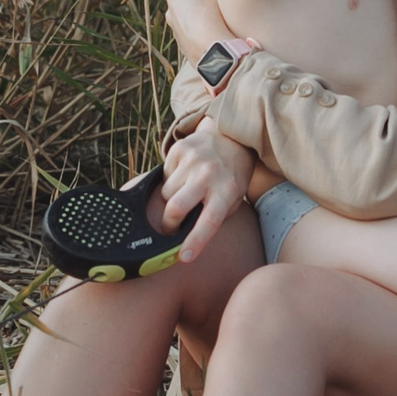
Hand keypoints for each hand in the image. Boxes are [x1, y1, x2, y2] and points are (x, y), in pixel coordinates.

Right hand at [158, 119, 256, 263]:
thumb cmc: (231, 177)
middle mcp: (209, 175)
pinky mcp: (180, 149)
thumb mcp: (233, 199)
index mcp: (227, 191)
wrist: (231, 138)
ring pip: (166, 193)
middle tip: (171, 227)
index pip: (210, 221)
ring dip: (171, 198)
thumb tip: (186, 237)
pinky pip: (163, 176)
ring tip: (187, 190)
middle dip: (168, 223)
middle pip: (176, 207)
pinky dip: (170, 180)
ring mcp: (193, 160)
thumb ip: (214, 216)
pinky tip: (185, 174)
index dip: (196, 241)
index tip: (183, 257)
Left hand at [166, 0, 232, 56]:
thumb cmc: (210, 14)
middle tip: (218, 3)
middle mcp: (171, 13)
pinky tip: (214, 34)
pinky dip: (203, 33)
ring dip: (204, 18)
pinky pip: (195, 34)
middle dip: (203, 1)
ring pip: (192, 19)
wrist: (209, 46)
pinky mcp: (183, 46)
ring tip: (218, 20)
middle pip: (190, 1)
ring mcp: (176, 31)